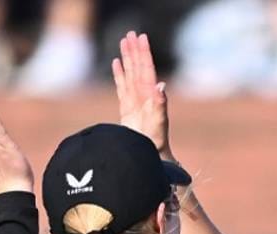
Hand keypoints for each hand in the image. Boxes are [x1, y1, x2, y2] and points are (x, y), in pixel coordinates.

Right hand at [112, 31, 170, 158]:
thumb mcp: (158, 123)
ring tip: (123, 42)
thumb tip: (161, 85)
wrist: (150, 157)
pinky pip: (122, 87)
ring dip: (127, 58)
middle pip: (138, 67)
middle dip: (134, 51)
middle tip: (130, 33)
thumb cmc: (155, 143)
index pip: (146, 69)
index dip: (143, 54)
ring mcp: (135, 101)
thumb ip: (159, 105)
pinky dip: (119, 74)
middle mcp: (143, 96)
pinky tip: (116, 63)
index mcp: (150, 96)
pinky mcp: (127, 109)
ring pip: (130, 74)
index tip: (141, 38)